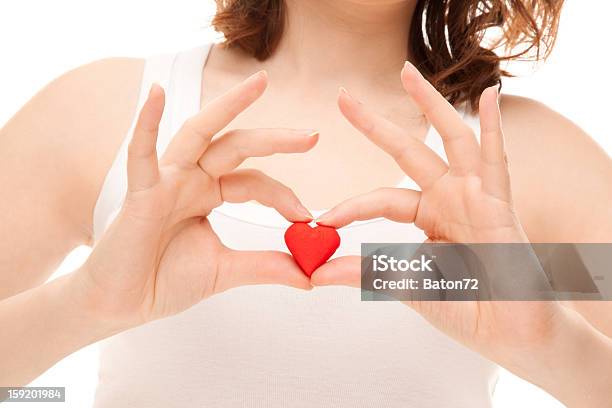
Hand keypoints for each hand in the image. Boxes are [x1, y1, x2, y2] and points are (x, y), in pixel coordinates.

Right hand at [74, 71, 316, 330]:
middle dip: (274, 140)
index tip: (308, 220)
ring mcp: (165, 182)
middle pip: (236, 147)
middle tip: (313, 136)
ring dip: (228, 107)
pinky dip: (146, 122)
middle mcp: (190, 180)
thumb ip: (266, 266)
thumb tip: (310, 276)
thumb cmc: (164, 281)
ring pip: (198, 134)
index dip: (284, 197)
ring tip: (259, 83)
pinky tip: (157, 93)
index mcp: (208, 194)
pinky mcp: (140, 193)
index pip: (254, 182)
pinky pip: (141, 154)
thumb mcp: (226, 271)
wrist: (122, 305)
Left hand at [311, 62, 585, 393]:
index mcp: (426, 216)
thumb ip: (365, 274)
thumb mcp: (405, 285)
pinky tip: (489, 95)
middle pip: (407, 151)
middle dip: (374, 125)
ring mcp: (474, 195)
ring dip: (429, 104)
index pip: (380, 199)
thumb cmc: (465, 308)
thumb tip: (314, 274)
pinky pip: (496, 158)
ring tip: (406, 73)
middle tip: (342, 98)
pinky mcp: (499, 202)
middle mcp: (448, 197)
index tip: (321, 222)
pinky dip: (493, 126)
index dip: (351, 207)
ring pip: (450, 139)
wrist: (508, 331)